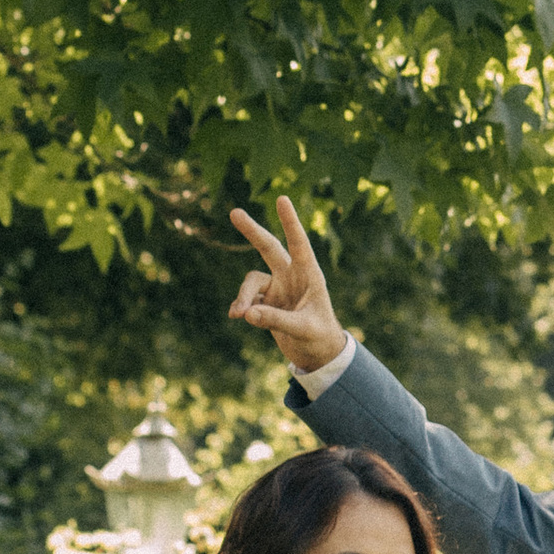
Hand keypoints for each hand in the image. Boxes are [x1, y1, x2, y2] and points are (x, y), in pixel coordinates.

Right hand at [227, 194, 348, 372]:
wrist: (317, 355)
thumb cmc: (319, 338)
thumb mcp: (302, 330)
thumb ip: (276, 320)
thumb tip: (246, 313)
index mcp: (309, 275)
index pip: (299, 244)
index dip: (290, 222)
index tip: (281, 199)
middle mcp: (292, 276)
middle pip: (268, 247)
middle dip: (252, 231)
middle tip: (234, 212)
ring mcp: (277, 287)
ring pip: (252, 281)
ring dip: (243, 296)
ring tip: (238, 315)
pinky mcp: (266, 302)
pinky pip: (248, 299)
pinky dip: (242, 307)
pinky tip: (237, 316)